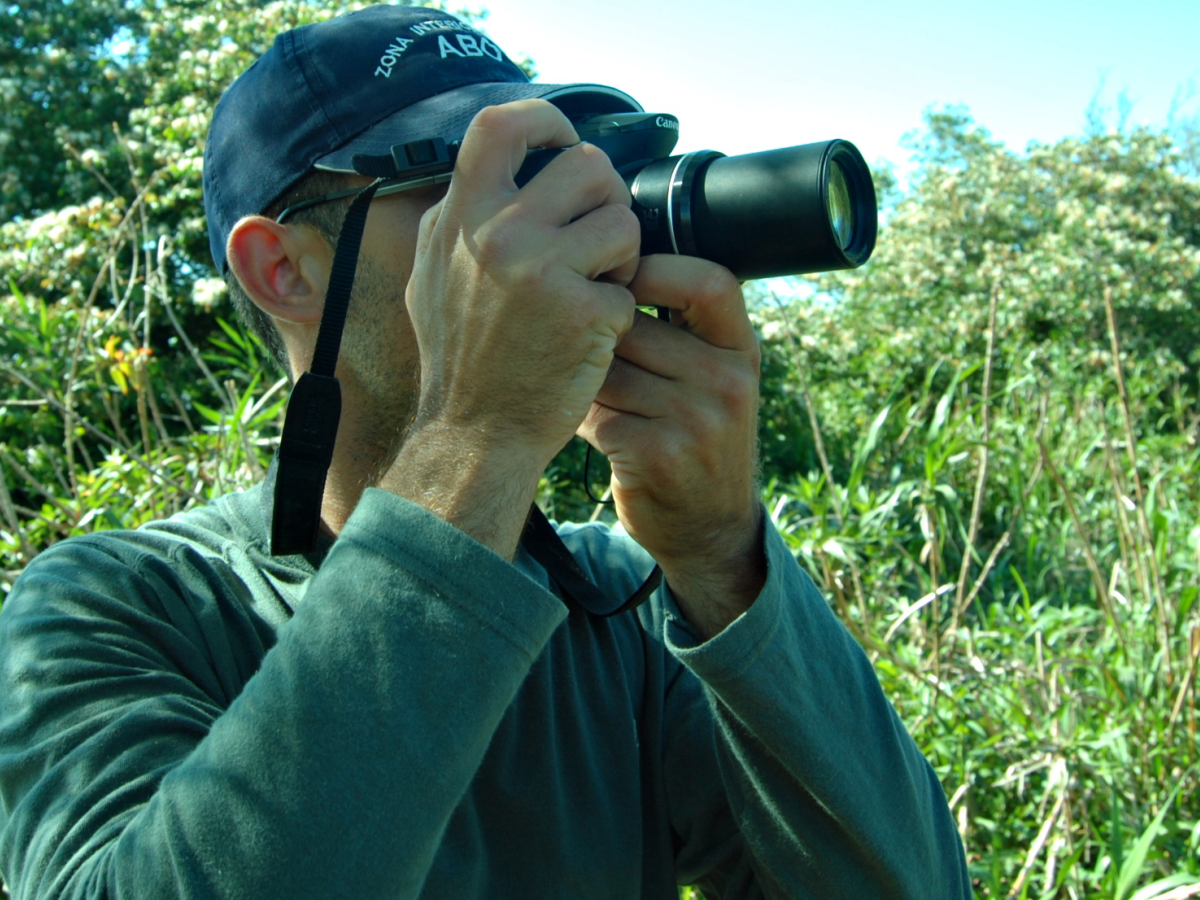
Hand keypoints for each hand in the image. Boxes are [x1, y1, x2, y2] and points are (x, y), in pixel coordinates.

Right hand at [380, 100, 639, 557]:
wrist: (473, 435)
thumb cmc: (459, 361)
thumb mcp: (432, 277)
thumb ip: (461, 219)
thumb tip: (496, 168)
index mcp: (459, 219)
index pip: (501, 125)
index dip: (545, 121)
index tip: (563, 143)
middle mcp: (496, 234)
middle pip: (587, 165)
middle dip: (605, 201)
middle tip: (595, 242)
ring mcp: (541, 272)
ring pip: (622, 220)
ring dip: (621, 254)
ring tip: (593, 289)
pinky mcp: (583, 312)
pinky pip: (628, 285)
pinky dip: (618, 310)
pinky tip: (589, 335)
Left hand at [577, 255, 764, 637]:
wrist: (708, 528)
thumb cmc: (698, 439)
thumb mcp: (716, 380)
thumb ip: (686, 330)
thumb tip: (616, 260)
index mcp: (742, 351)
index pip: (709, 282)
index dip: (658, 268)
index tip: (620, 278)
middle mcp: (728, 383)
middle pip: (637, 326)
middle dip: (597, 333)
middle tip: (573, 340)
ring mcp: (696, 421)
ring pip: (608, 369)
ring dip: (582, 377)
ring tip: (577, 386)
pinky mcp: (658, 456)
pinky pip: (597, 413)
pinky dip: (580, 415)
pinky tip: (582, 422)